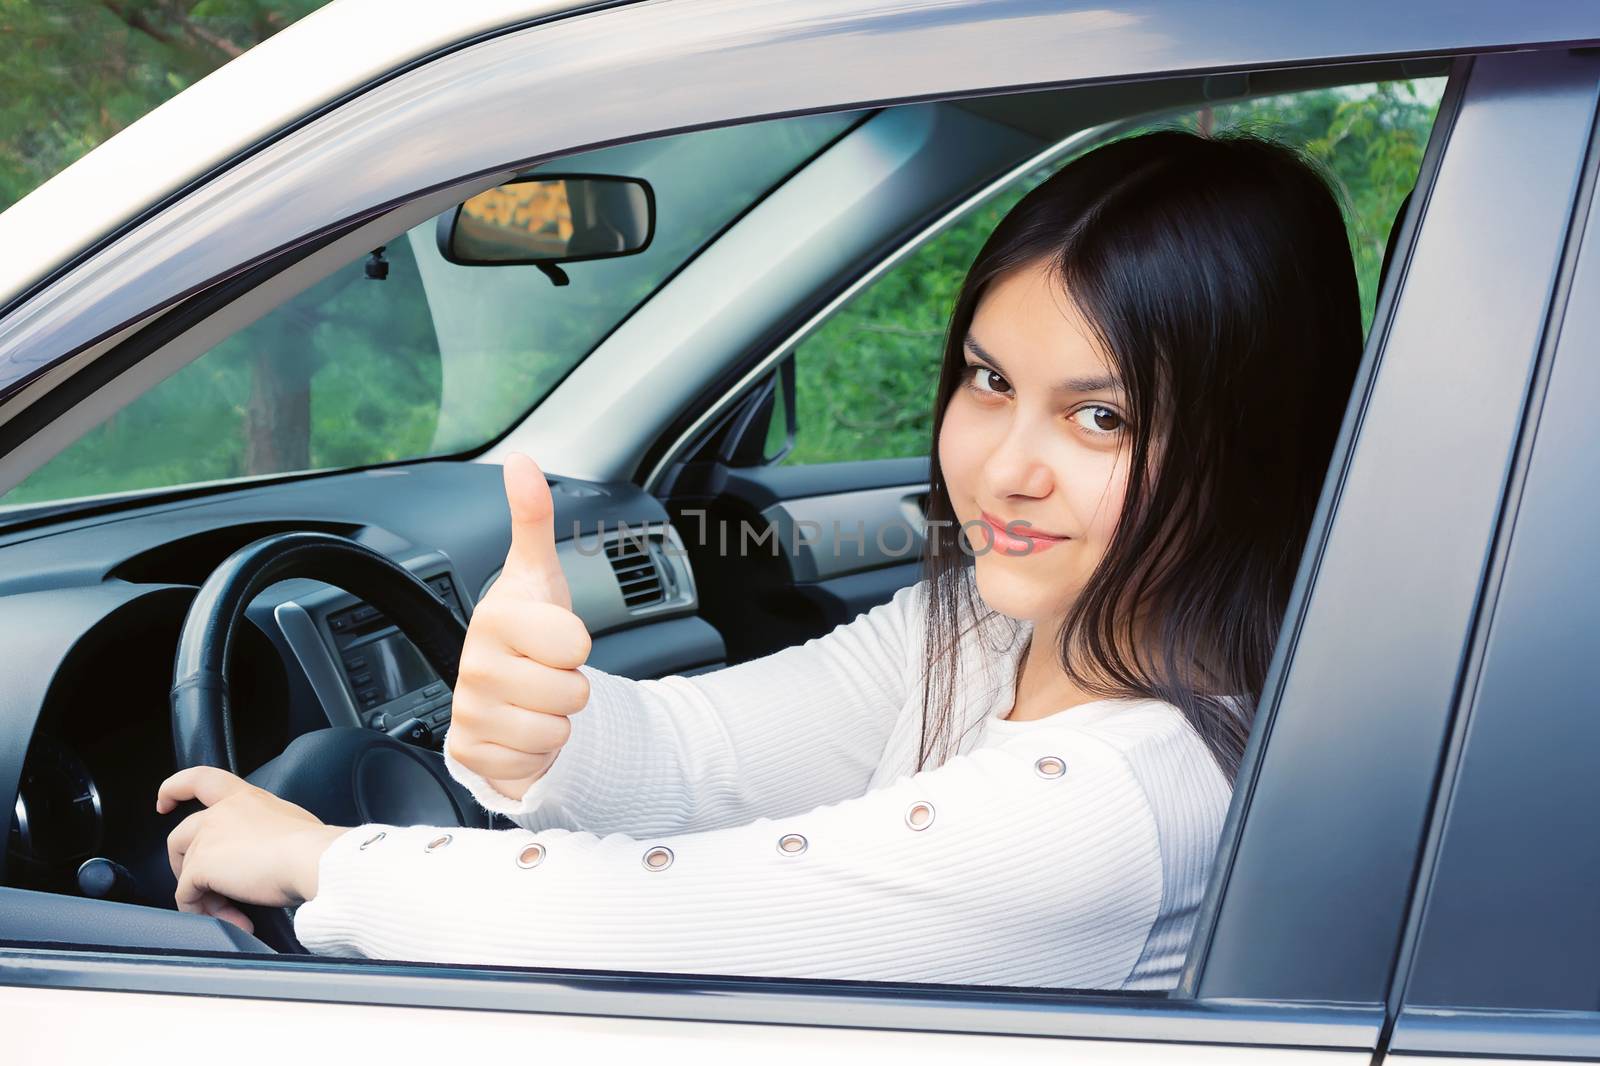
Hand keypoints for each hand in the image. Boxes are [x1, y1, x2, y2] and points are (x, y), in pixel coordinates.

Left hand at [156, 766, 346, 932]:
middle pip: (181, 836)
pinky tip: (233, 920)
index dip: (174, 788)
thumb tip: (271, 856)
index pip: (201, 779)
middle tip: (206, 888)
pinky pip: (187, 895)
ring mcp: (208, 836)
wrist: (314, 859)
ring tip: (234, 913)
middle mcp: (223, 812)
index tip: (164, 802)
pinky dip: (202, 911)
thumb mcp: (291, 825)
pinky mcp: (201, 865)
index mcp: (246, 798)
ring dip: (205, 897)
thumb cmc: (314, 847)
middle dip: (183, 865)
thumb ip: (267, 831)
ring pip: (185, 871)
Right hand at [445, 452, 593, 800]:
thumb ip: (534, 518)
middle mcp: (474, 666)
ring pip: (555, 731)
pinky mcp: (471, 753)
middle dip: (570, 686)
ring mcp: (470, 712)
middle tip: (546, 672)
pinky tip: (520, 729)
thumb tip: (521, 463)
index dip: (577, 645)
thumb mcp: (540, 575)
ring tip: (535, 699)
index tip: (556, 637)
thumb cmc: (528, 632)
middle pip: (570, 692)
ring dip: (557, 721)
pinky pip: (532, 762)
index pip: (573, 644)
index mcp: (494, 619)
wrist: (503, 692)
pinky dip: (535, 753)